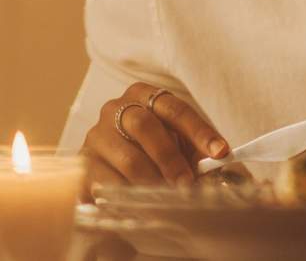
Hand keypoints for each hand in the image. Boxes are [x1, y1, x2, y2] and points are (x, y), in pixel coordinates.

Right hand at [80, 83, 228, 194]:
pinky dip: (132, 198)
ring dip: (154, 182)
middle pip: (145, 127)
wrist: (111, 166)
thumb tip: (221, 161)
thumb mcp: (179, 143)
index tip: (221, 152)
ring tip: (171, 199)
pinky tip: (146, 208)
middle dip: (171, 158)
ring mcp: (96, 136)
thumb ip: (197, 149)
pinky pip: (108, 184)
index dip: (200, 131)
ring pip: (128, 159)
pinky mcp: (83, 165)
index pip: (175, 109)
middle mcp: (116, 109)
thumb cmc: (154, 149)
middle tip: (188, 183)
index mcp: (144, 96)